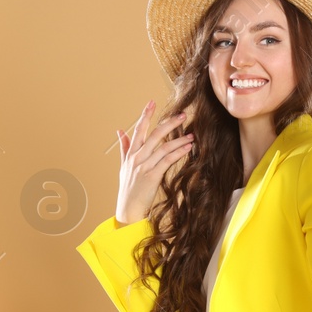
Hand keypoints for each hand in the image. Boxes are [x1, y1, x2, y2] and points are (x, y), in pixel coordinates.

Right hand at [115, 100, 193, 224]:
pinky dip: (178, 153)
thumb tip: (119, 131)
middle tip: (182, 115)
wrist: (128, 210)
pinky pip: (167, 161)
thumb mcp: (123, 167)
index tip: (152, 102)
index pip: (138, 130)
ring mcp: (144, 167)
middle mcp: (137, 158)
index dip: (145, 115)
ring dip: (179, 140)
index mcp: (131, 154)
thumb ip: (123, 148)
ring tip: (191, 135)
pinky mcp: (151, 176)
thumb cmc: (127, 189)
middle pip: (154, 134)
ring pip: (163, 147)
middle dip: (169, 123)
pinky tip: (187, 148)